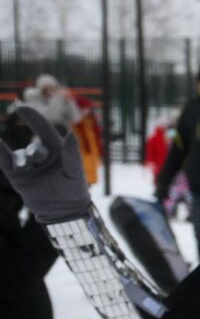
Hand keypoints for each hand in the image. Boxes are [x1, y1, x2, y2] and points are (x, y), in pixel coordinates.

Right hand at [0, 105, 90, 222]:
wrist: (62, 211)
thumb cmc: (73, 189)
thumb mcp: (74, 172)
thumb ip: (72, 154)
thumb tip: (70, 134)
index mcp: (57, 149)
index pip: (44, 129)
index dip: (33, 118)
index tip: (20, 107)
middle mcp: (41, 154)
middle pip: (33, 147)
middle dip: (34, 153)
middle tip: (36, 159)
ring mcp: (28, 165)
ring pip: (19, 156)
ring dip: (21, 160)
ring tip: (25, 167)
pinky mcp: (16, 175)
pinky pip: (6, 161)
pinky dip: (0, 153)